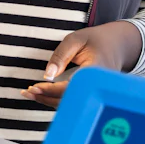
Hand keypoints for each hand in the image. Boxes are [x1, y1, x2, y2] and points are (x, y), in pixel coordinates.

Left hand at [22, 21, 141, 108]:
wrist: (117, 46)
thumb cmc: (95, 40)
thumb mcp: (76, 40)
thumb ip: (61, 55)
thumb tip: (47, 75)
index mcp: (95, 71)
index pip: (71, 87)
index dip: (51, 90)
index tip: (34, 88)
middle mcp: (97, 86)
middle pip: (70, 100)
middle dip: (46, 98)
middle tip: (26, 93)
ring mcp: (97, 93)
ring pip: (72, 104)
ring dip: (49, 101)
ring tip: (29, 94)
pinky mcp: (92, 94)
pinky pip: (75, 101)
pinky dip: (57, 100)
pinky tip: (42, 95)